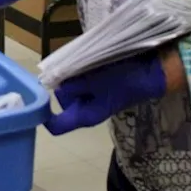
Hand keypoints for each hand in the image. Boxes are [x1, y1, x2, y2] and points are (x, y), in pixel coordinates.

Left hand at [46, 55, 167, 134]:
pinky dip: (79, 74)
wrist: (151, 74)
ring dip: (71, 78)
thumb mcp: (96, 81)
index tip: (39, 98)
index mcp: (85, 116)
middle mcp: (86, 111)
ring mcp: (92, 100)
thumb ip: (73, 86)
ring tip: (83, 66)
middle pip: (61, 101)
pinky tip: (87, 64)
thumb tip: (55, 87)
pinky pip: (80, 83)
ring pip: (70, 90)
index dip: (45, 116)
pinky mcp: (98, 90)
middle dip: (63, 86)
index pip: (56, 126)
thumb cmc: (124, 80)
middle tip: (74, 72)